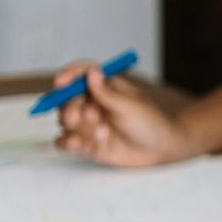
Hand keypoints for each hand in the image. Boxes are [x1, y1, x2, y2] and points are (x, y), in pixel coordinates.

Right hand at [52, 62, 195, 167]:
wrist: (160, 149)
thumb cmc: (151, 122)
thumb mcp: (131, 106)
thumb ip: (108, 93)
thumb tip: (92, 72)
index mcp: (104, 87)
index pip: (81, 74)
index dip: (68, 75)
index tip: (61, 83)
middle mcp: (92, 103)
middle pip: (66, 99)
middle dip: (68, 107)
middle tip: (76, 115)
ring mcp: (87, 123)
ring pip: (64, 121)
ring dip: (76, 126)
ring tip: (102, 132)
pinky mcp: (85, 142)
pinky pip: (64, 141)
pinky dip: (68, 142)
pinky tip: (82, 144)